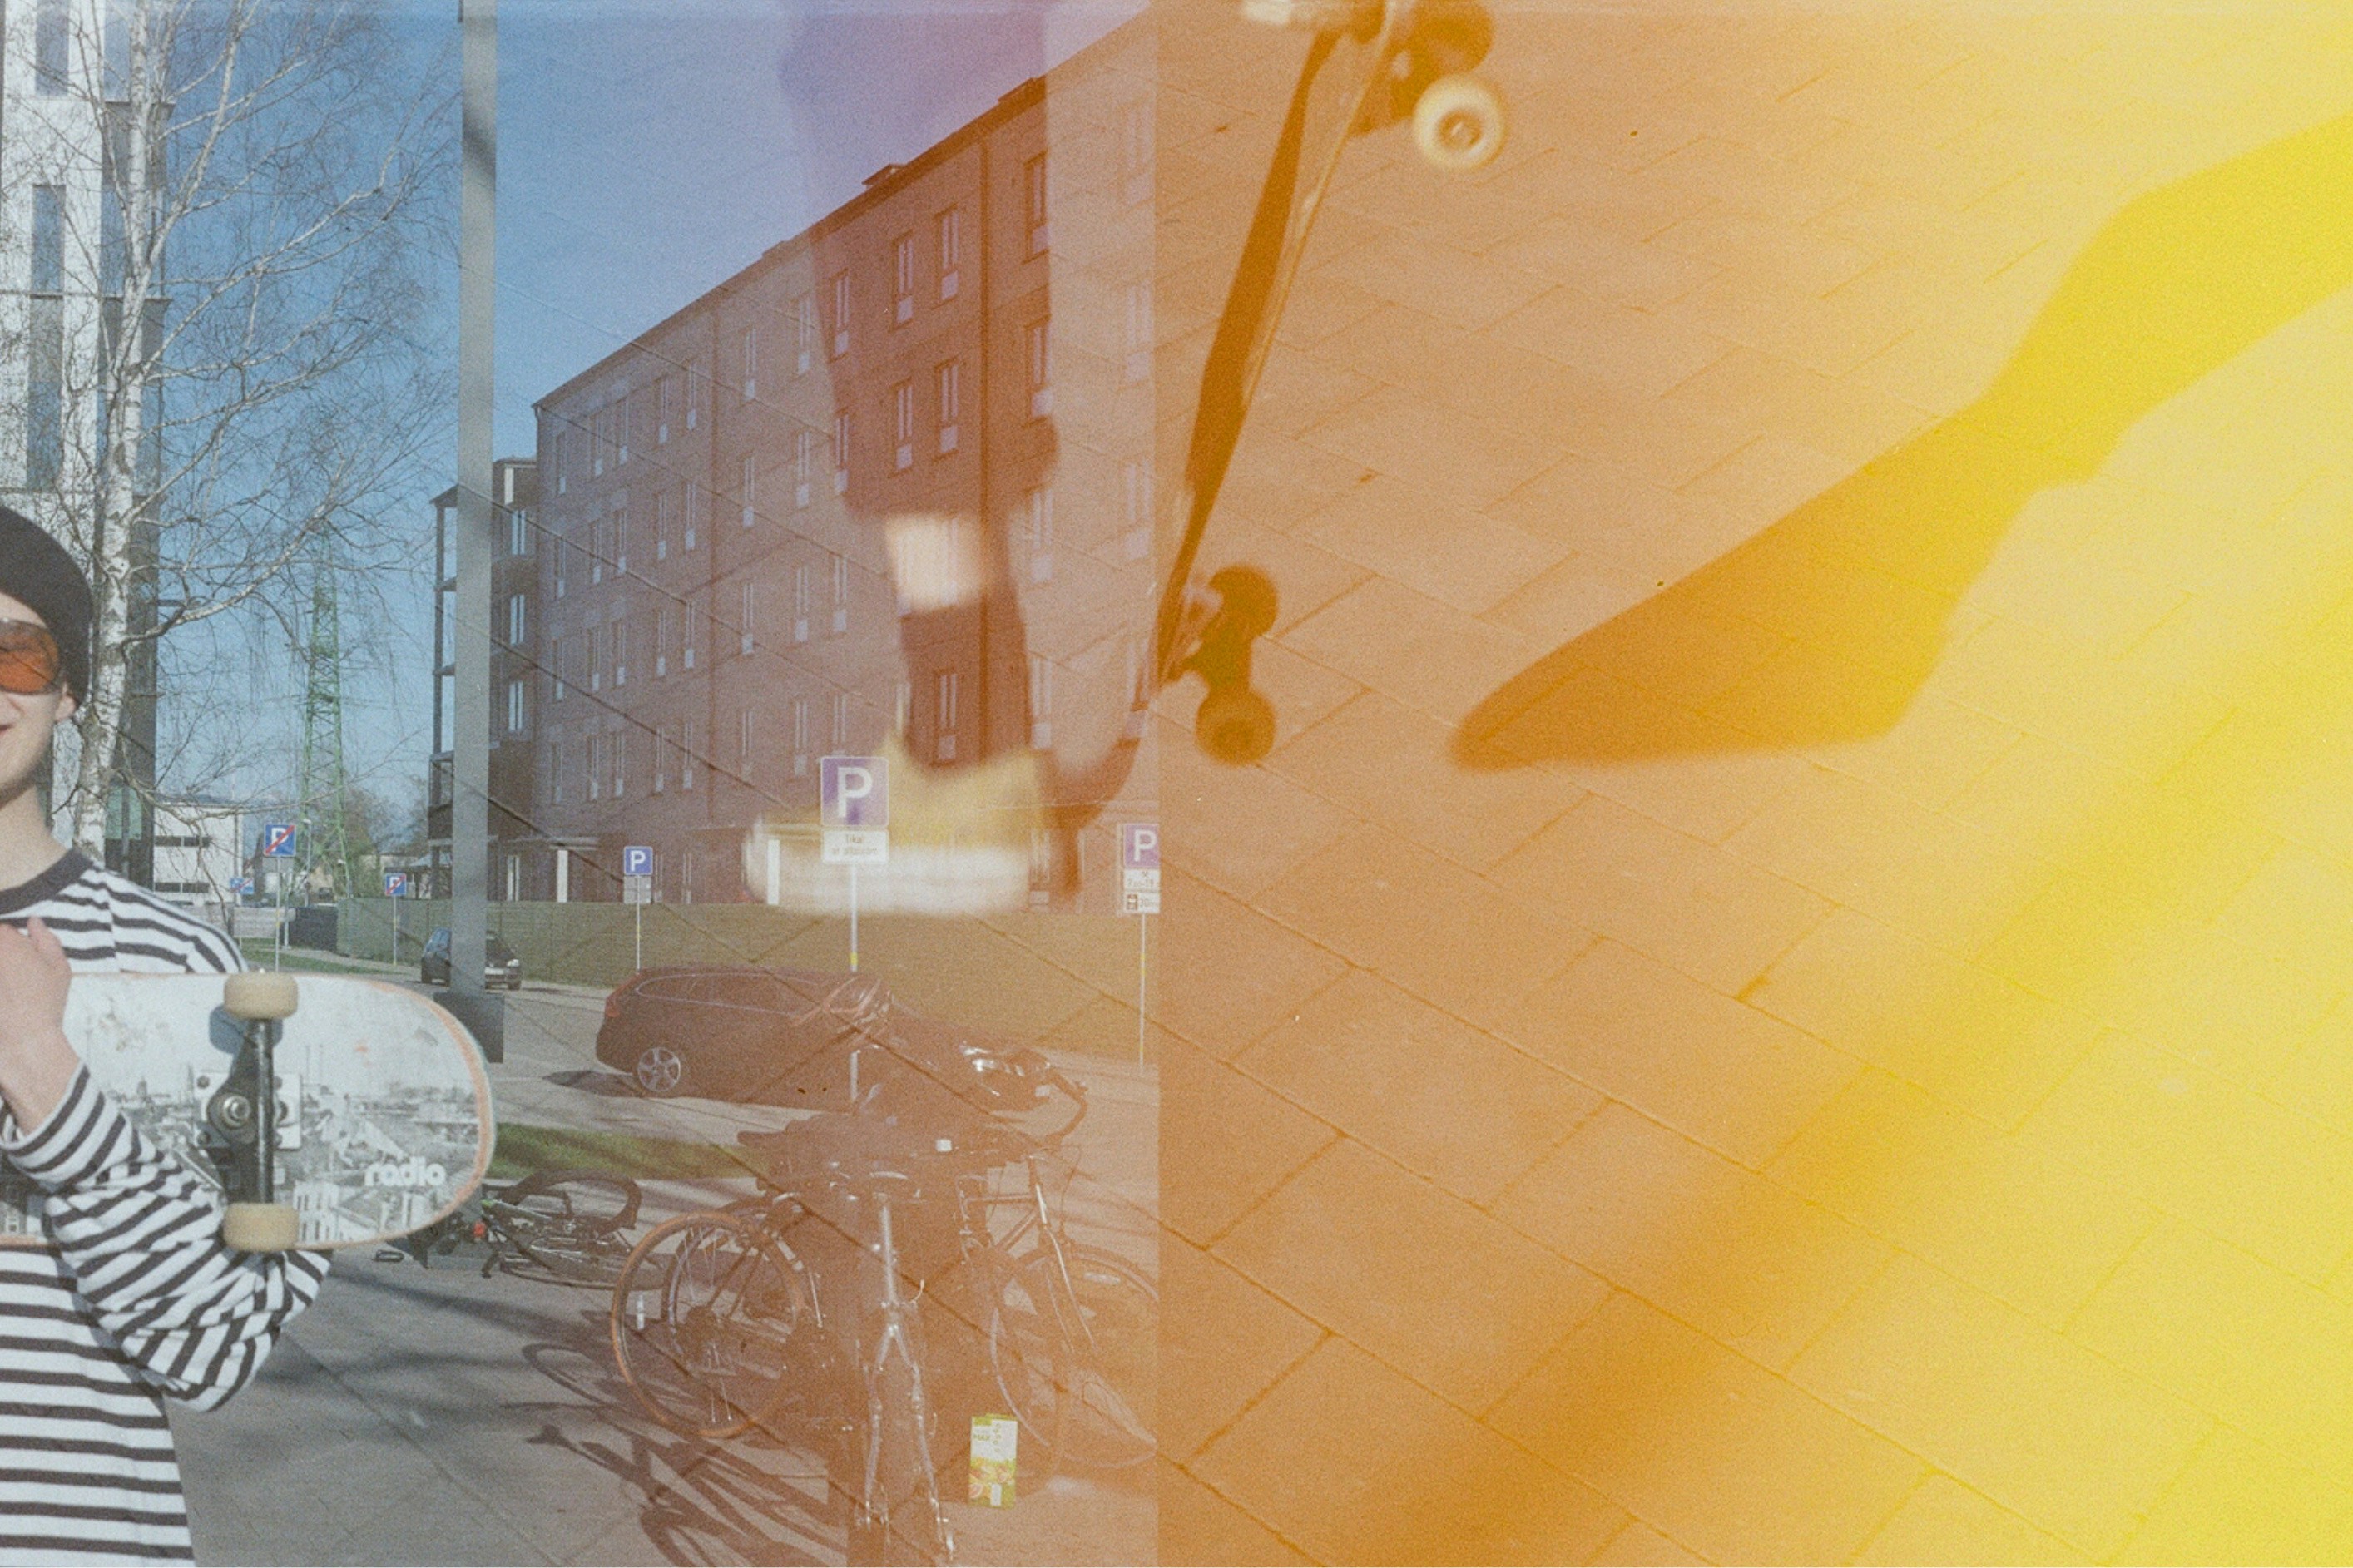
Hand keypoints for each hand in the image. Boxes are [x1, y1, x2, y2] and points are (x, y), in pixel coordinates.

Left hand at [0, 918, 79, 1131]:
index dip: (14, 945)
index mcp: (7, 942)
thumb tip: (34, 921)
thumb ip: (47, 940)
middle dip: (7, 962)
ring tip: (11, 994)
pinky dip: (2, 995)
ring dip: (5, 978)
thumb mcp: (60, 968)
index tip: (23, 960)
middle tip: (16, 981)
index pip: (4, 931)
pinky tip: (8, 1002)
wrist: (24, 1040)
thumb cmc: (46, 1003)